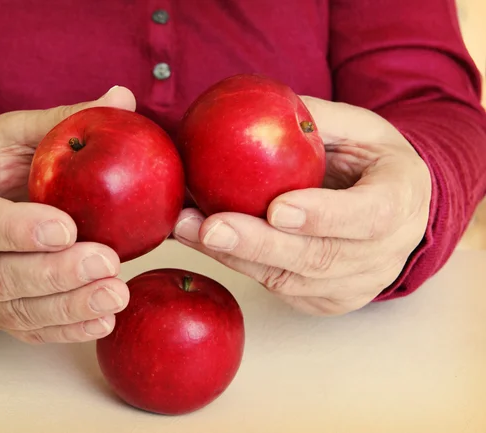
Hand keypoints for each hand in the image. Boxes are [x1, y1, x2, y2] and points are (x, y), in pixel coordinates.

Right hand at [0, 86, 135, 342]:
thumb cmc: (0, 161)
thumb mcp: (24, 131)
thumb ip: (65, 120)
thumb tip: (124, 98)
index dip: (14, 229)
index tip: (67, 228)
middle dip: (54, 274)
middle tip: (106, 263)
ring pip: (10, 309)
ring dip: (66, 307)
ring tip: (115, 295)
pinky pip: (23, 328)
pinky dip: (64, 329)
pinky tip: (102, 321)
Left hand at [173, 96, 431, 315]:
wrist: (403, 215)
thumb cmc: (375, 164)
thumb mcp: (362, 129)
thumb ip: (321, 119)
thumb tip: (264, 104)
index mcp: (400, 202)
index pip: (367, 216)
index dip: (322, 216)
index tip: (276, 209)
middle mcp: (382, 255)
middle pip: (317, 259)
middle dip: (257, 244)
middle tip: (208, 226)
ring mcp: (354, 285)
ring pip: (289, 279)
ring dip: (233, 255)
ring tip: (187, 228)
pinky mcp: (326, 301)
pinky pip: (277, 286)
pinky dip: (236, 263)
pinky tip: (202, 240)